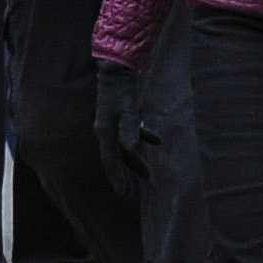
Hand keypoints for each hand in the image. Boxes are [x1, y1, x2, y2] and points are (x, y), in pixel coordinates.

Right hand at [92, 63, 151, 200]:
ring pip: (123, 148)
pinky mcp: (118, 116)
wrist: (116, 69)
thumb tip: (130, 150)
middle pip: (115, 157)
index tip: (122, 193)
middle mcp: (105, 130)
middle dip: (124, 175)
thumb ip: (130, 130)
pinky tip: (157, 141)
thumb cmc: (123, 90)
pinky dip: (141, 139)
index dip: (116, 177)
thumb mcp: (129, 110)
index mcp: (105, 131)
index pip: (110, 160)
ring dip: (135, 161)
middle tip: (130, 193)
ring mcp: (111, 123)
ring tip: (148, 174)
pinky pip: (129, 134)